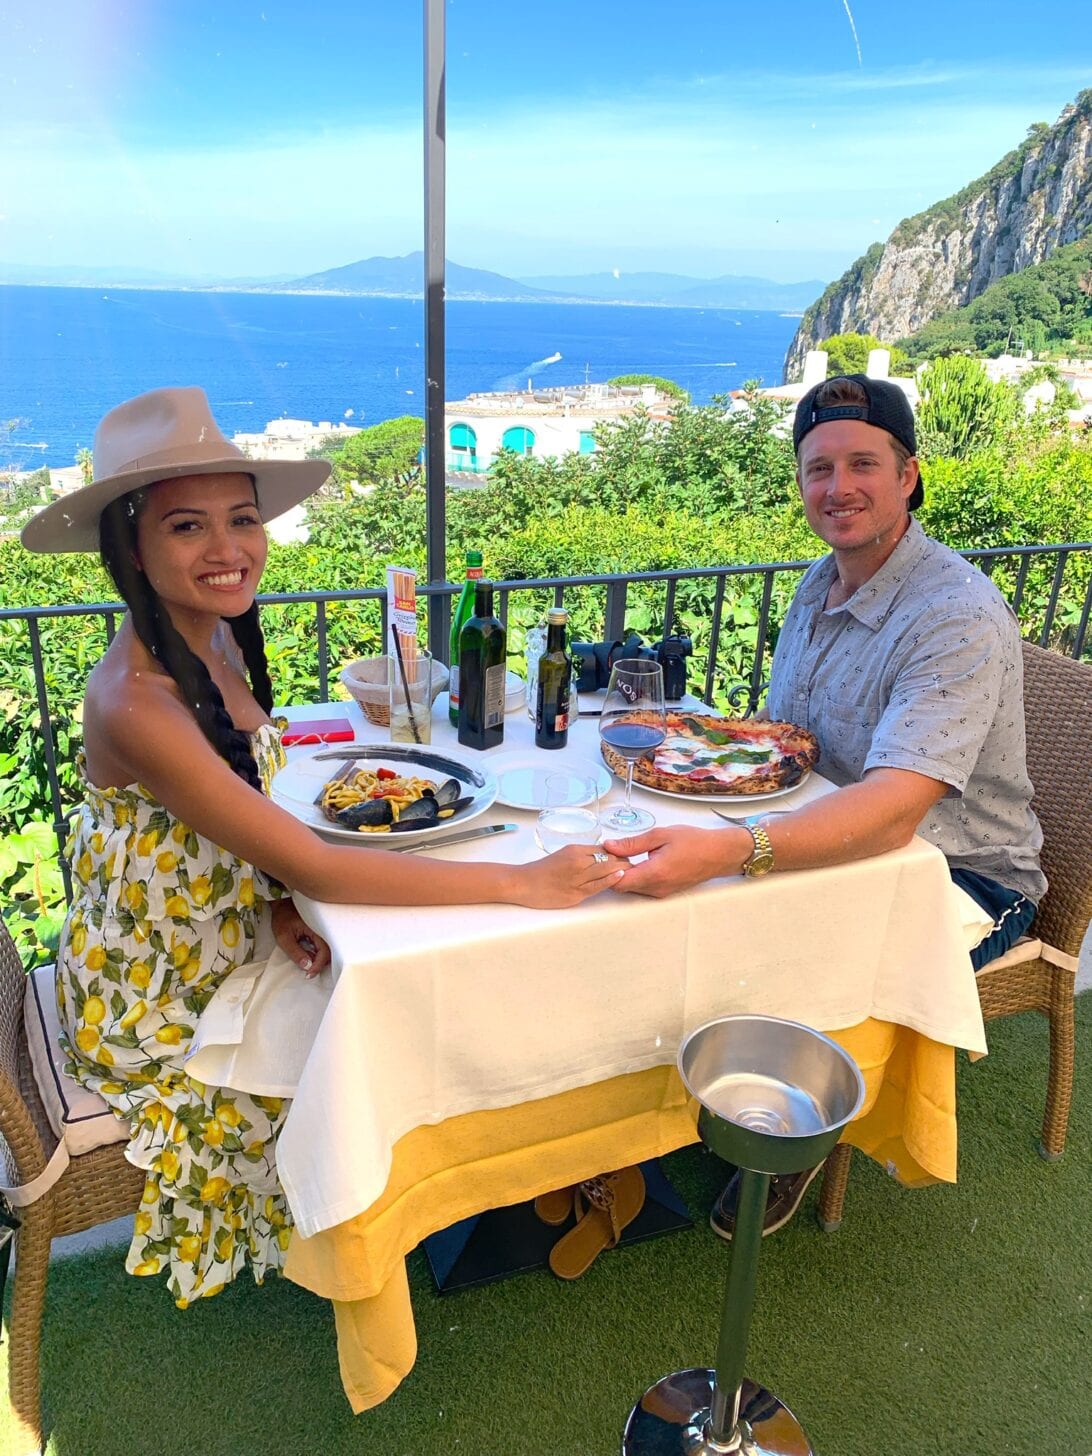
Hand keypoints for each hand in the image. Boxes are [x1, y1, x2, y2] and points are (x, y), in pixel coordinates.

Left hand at [271, 897, 330, 977]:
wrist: (282, 902)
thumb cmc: (282, 918)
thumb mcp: (283, 937)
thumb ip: (295, 952)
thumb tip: (307, 966)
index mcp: (317, 927)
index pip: (324, 951)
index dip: (318, 965)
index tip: (308, 974)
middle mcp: (324, 927)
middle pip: (330, 951)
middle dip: (320, 963)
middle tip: (308, 969)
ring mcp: (324, 928)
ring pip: (328, 948)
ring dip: (319, 958)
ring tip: (306, 959)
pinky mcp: (321, 929)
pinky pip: (325, 943)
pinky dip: (318, 952)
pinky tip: (308, 953)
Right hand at [512, 844, 626, 908]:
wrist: (523, 883)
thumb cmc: (541, 870)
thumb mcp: (563, 854)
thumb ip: (581, 855)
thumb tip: (600, 855)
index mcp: (574, 850)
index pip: (603, 848)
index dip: (618, 852)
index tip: (627, 854)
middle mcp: (577, 862)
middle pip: (608, 858)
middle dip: (624, 860)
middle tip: (634, 862)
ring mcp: (577, 878)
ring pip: (605, 870)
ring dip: (621, 869)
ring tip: (632, 870)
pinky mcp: (576, 894)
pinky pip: (597, 886)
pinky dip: (610, 880)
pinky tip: (621, 877)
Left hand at [602, 825, 741, 897]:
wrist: (719, 854)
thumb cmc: (694, 842)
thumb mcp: (660, 835)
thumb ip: (632, 843)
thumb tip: (610, 845)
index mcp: (654, 873)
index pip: (618, 882)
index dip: (608, 869)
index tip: (608, 855)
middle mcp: (656, 888)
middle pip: (622, 887)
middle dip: (615, 871)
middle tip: (615, 852)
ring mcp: (661, 892)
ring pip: (632, 888)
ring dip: (626, 875)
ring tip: (628, 854)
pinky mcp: (665, 892)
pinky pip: (643, 888)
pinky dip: (637, 877)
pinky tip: (640, 862)